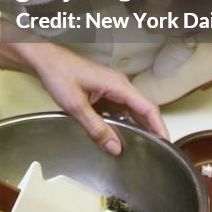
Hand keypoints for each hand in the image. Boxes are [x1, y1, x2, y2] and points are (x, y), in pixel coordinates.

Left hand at [14, 38, 167, 153]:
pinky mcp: (103, 91)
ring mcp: (111, 87)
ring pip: (130, 110)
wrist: (45, 61)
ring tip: (140, 147)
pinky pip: (118, 108)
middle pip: (142, 109)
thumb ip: (96, 128)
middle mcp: (118, 84)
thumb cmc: (59, 74)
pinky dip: (122, 122)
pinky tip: (118, 135)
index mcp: (117, 84)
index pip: (147, 107)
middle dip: (150, 129)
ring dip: (135, 127)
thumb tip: (115, 147)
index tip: (166, 143)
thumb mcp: (76, 105)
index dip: (159, 126)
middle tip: (157, 151)